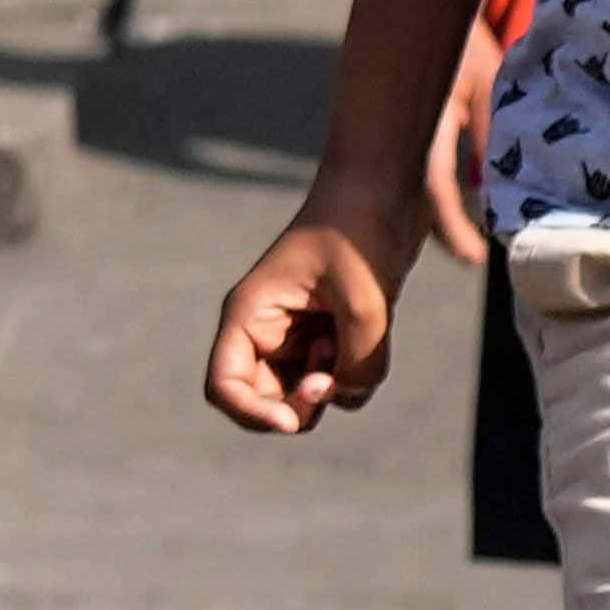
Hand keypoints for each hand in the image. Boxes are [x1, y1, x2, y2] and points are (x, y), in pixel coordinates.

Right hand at [208, 210, 401, 433]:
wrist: (384, 188)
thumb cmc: (359, 229)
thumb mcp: (365, 302)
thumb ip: (359, 363)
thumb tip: (350, 393)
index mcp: (250, 314)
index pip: (225, 386)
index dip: (251, 414)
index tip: (289, 421)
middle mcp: (268, 331)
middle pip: (267, 401)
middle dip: (301, 406)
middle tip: (331, 382)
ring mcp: (300, 335)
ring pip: (310, 396)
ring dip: (338, 385)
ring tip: (354, 335)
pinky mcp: (332, 335)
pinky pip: (341, 380)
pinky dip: (360, 372)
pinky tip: (373, 331)